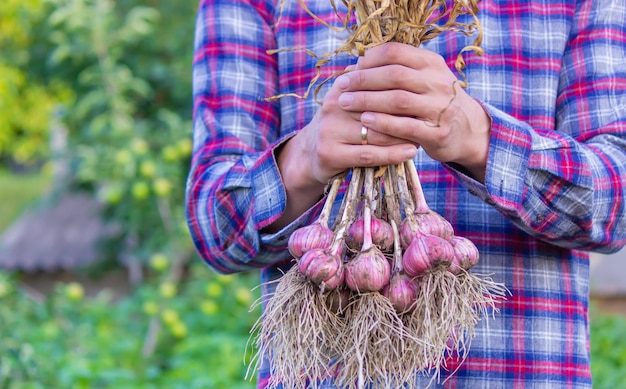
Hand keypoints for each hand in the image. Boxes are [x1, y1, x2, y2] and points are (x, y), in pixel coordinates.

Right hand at [280, 65, 418, 187]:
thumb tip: (404, 62)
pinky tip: (410, 151)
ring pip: (376, 132)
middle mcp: (333, 107)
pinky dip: (392, 154)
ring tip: (424, 133)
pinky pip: (369, 154)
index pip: (376, 83)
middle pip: (378, 106)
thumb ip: (371, 84)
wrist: (309, 155)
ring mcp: (330, 131)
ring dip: (403, 134)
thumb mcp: (351, 100)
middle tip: (429, 114)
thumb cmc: (341, 125)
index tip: (425, 91)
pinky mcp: (330, 154)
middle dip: (406, 112)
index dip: (402, 87)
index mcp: (341, 88)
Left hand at [337, 42, 490, 180]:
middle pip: (394, 75)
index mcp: (432, 64)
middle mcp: (438, 82)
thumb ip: (395, 70)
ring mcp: (439, 108)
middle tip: (342, 88)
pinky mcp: (437, 133)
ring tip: (346, 103)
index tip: (350, 69)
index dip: (369, 60)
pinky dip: (383, 123)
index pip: (396, 52)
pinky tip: (365, 120)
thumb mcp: (423, 79)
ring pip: (398, 100)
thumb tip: (354, 66)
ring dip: (368, 101)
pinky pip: (406, 127)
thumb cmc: (433, 102)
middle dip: (363, 80)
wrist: (468, 130)